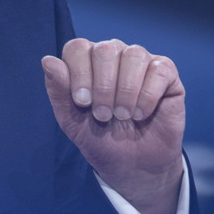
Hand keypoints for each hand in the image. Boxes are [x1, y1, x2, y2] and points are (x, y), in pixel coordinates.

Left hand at [41, 38, 184, 213]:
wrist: (131, 165)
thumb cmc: (99, 139)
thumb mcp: (71, 120)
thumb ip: (58, 90)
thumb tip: (47, 60)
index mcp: (87, 61)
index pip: (78, 47)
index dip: (78, 74)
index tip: (82, 103)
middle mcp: (115, 54)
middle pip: (105, 49)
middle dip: (102, 86)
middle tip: (102, 115)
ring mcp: (142, 61)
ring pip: (134, 55)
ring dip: (125, 90)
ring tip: (122, 116)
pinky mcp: (166, 74)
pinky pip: (159, 70)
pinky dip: (147, 95)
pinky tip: (141, 114)